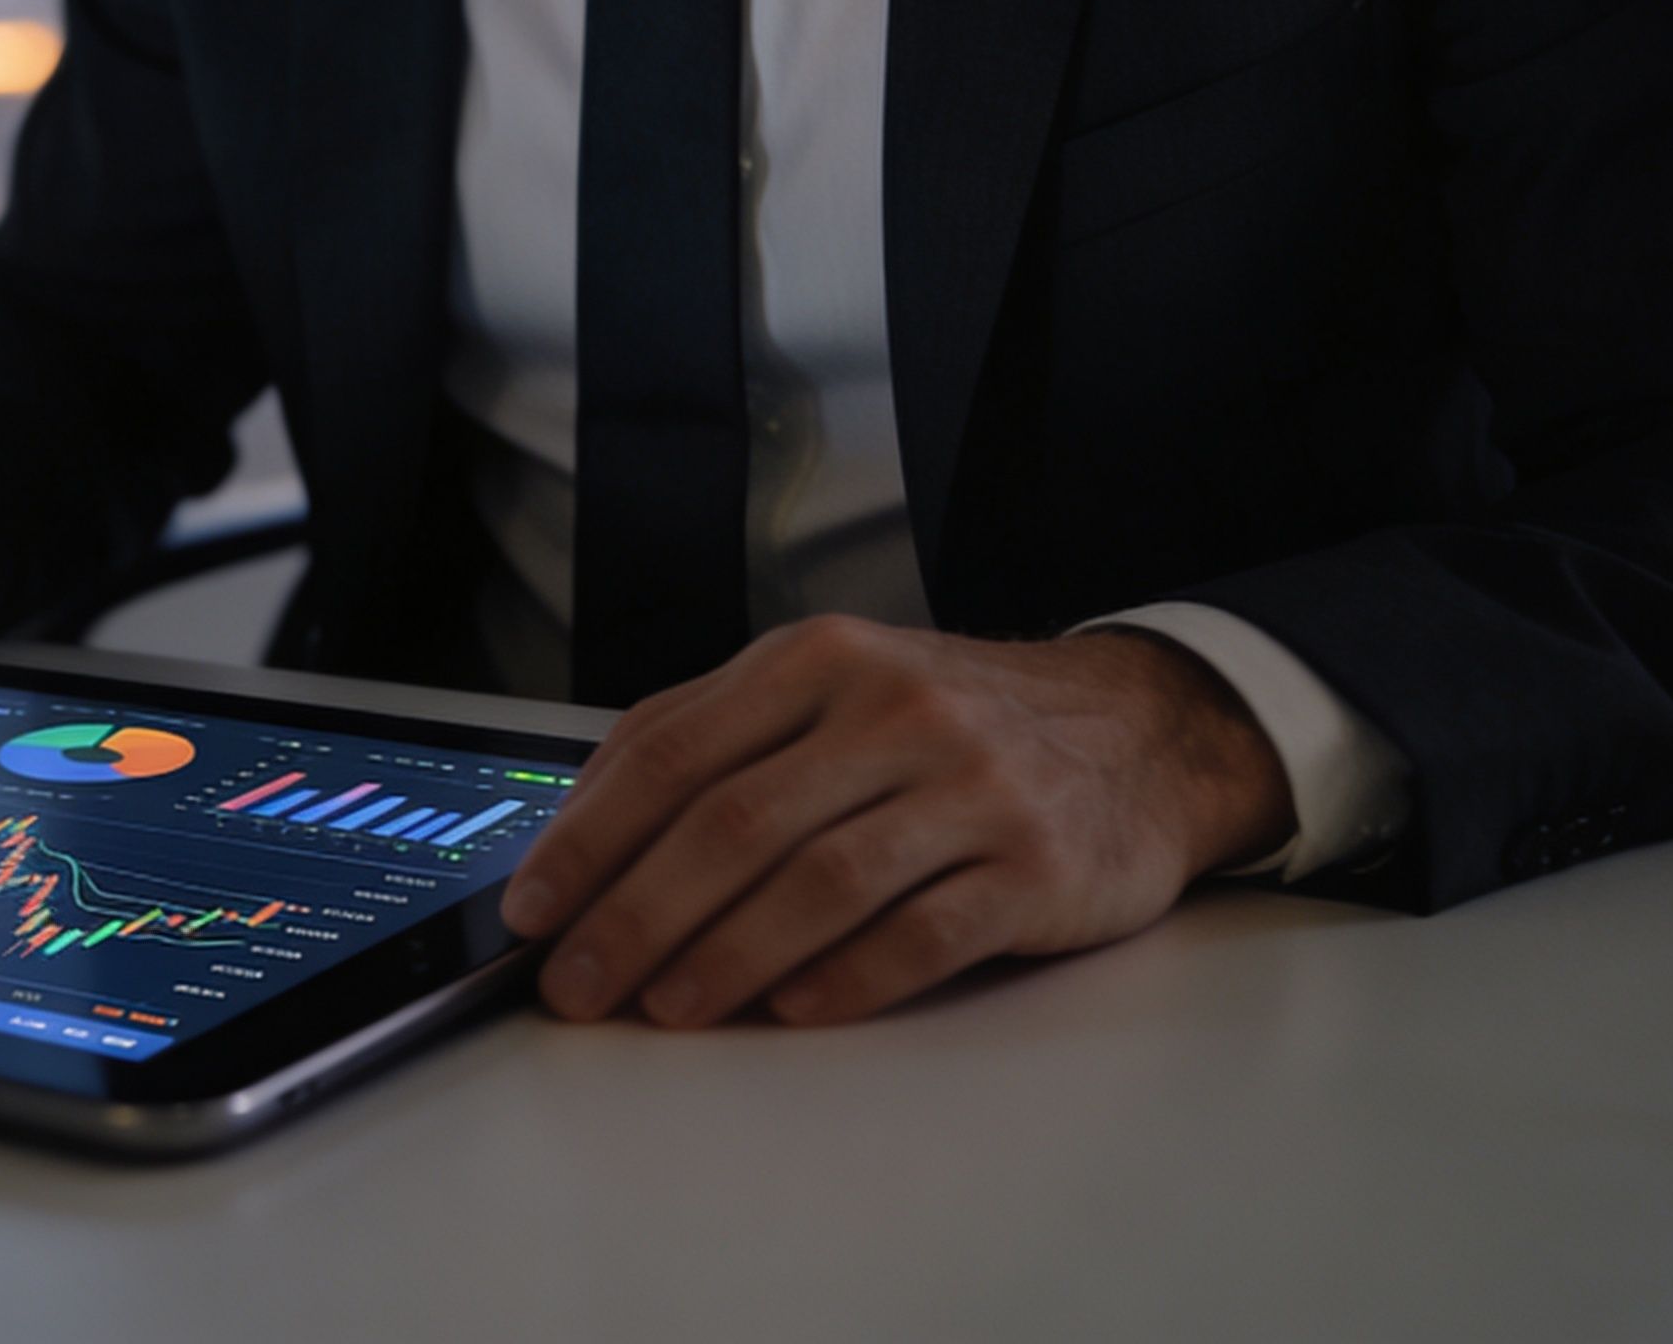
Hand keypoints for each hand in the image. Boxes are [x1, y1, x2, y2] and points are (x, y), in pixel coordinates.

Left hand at [498, 617, 1292, 1027]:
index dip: (589, 838)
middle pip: (732, 823)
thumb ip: (710, 737)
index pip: (672, 749)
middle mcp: (893, 710)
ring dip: (724, 958)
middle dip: (634, 916)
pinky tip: (791, 1011)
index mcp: (820, 660)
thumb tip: (580, 831)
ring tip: (663, 1008)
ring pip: (817, 882)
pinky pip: (922, 934)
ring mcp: (970, 786)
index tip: (533, 909)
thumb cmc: (953, 724)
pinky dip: (846, 979)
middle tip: (577, 985)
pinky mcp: (1033, 867)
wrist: (1139, 733)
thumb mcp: (832, 689)